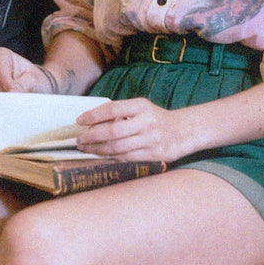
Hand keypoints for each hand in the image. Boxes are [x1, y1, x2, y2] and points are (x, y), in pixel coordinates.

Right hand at [0, 47, 59, 111]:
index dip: (7, 83)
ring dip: (1, 105)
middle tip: (18, 103)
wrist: (34, 90)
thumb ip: (23, 84)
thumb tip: (11, 93)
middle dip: (4, 96)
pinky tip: (7, 111)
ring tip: (15, 105)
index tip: (17, 92)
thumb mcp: (34, 79)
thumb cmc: (34, 80)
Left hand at [75, 97, 190, 162]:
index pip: (113, 108)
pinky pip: (126, 158)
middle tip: (79, 139)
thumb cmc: (156, 118)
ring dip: (97, 149)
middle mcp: (146, 122)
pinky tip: (100, 156)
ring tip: (86, 149)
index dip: (94, 115)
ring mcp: (150, 140)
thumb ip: (121, 113)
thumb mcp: (142, 108)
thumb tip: (93, 122)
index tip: (80, 120)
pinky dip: (110, 157)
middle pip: (113, 131)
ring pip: (117, 147)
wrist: (184, 131)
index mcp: (141, 106)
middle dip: (92, 136)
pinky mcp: (152, 154)